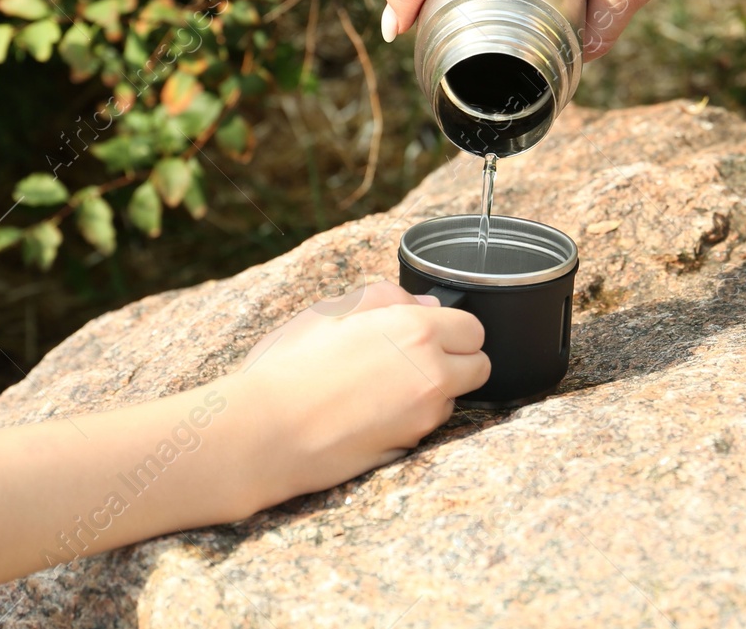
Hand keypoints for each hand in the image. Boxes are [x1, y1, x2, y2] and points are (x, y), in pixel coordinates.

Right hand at [229, 281, 489, 507]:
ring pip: (453, 398)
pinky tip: (374, 413)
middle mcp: (432, 372)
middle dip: (458, 361)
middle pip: (480, 366)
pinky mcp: (409, 447)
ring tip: (385, 388)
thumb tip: (424, 305)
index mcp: (416, 329)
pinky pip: (427, 427)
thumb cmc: (289, 368)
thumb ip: (385, 300)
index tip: (433, 332)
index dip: (453, 329)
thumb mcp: (329, 312)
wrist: (266, 431)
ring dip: (435, 392)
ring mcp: (424, 415)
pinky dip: (413, 419)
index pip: (474, 328)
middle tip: (418, 360)